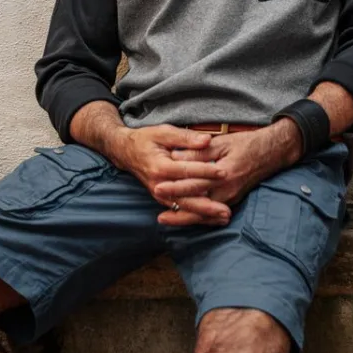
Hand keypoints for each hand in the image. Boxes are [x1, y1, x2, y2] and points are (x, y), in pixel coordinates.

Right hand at [107, 124, 231, 225]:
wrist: (126, 152)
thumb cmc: (147, 139)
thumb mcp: (164, 132)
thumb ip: (186, 137)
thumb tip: (207, 140)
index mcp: (160, 166)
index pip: (186, 171)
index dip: (206, 172)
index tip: (224, 173)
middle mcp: (159, 184)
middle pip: (186, 198)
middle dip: (207, 206)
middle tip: (226, 210)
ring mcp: (160, 195)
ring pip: (183, 208)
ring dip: (204, 216)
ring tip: (223, 218)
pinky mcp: (162, 199)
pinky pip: (180, 211)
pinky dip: (196, 216)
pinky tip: (212, 220)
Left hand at [154, 120, 302, 225]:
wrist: (272, 152)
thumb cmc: (246, 144)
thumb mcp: (221, 142)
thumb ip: (198, 151)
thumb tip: (174, 156)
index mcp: (224, 173)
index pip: (195, 183)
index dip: (175, 187)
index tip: (158, 188)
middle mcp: (228, 190)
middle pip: (199, 207)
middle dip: (178, 214)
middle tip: (159, 218)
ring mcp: (232, 197)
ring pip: (206, 214)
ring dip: (187, 219)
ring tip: (167, 221)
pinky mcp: (233, 199)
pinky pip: (213, 213)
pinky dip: (199, 218)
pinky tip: (186, 218)